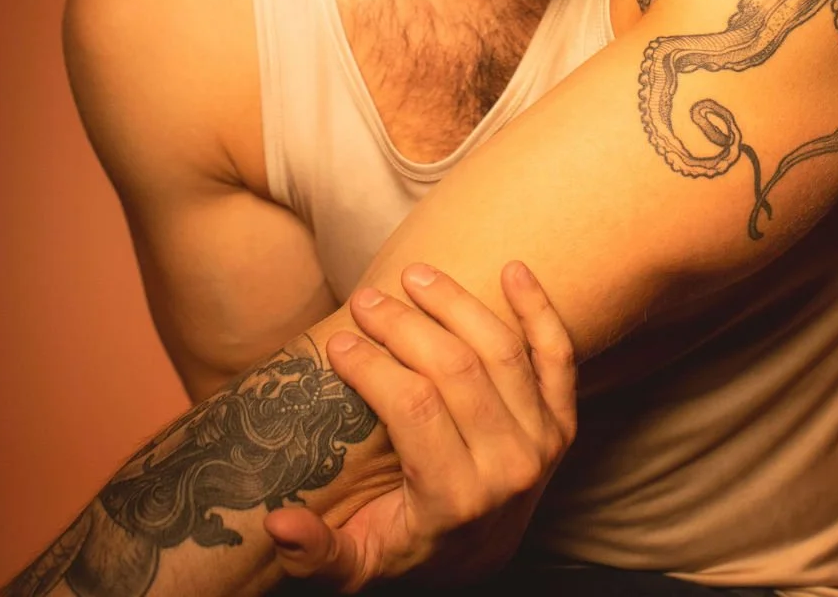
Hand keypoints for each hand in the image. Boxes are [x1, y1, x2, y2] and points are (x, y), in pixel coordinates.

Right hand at [264, 259, 575, 590]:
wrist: (480, 563)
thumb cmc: (410, 551)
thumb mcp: (357, 566)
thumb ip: (318, 553)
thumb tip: (275, 521)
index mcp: (455, 499)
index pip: (414, 407)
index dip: (372, 365)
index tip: (338, 340)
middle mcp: (509, 468)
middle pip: (456, 369)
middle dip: (403, 324)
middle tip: (364, 299)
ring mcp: (542, 443)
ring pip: (501, 351)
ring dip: (456, 303)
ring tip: (414, 276)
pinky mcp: (561, 423)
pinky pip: (558, 357)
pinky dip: (540, 309)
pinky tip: (513, 270)